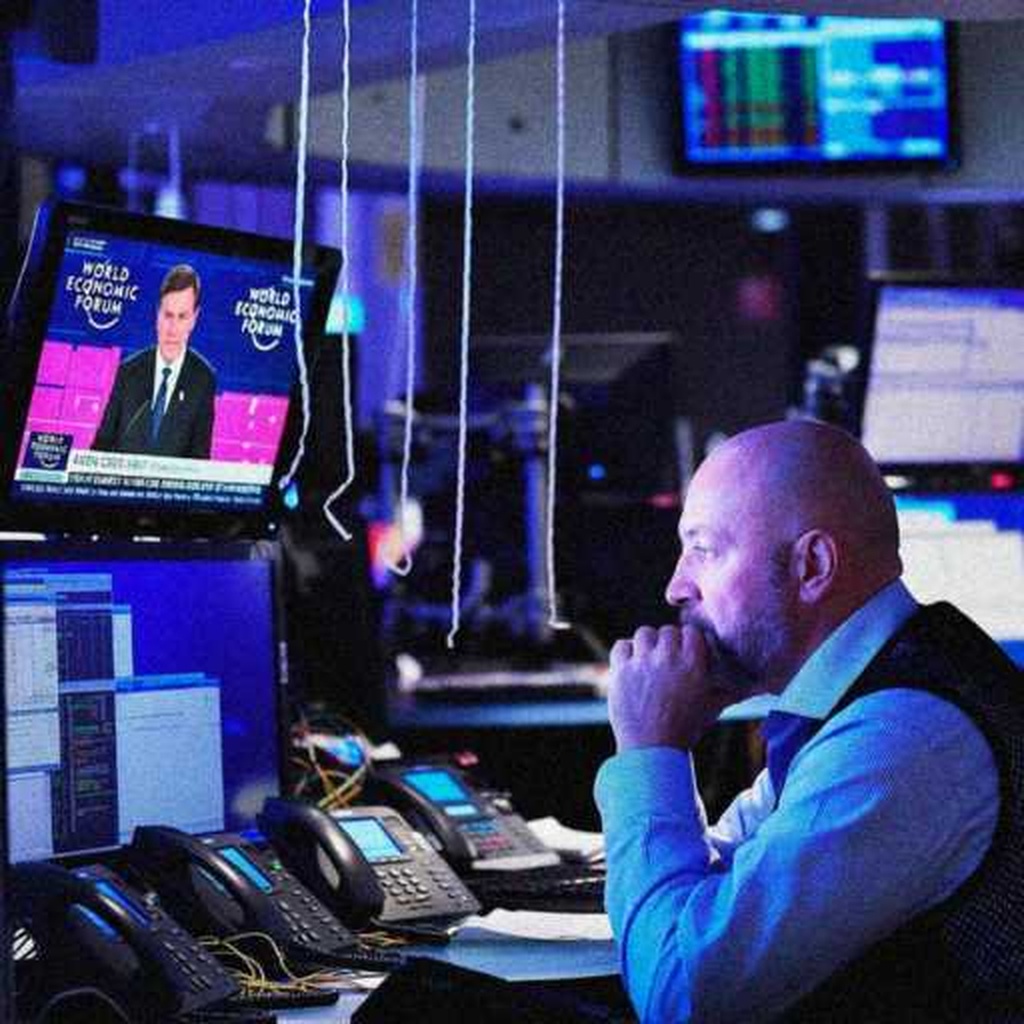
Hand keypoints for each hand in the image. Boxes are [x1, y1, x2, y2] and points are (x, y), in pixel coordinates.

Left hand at [607, 624, 738, 752]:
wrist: (653, 749)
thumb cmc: (686, 729)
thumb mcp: (712, 707)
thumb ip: (728, 690)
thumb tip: (753, 685)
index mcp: (693, 663)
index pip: (691, 632)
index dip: (689, 641)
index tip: (686, 652)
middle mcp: (668, 658)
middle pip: (667, 631)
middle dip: (668, 642)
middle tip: (667, 658)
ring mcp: (642, 662)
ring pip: (644, 633)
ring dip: (647, 644)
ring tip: (649, 659)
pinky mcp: (621, 670)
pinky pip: (622, 645)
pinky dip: (626, 652)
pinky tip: (632, 665)